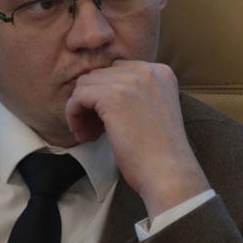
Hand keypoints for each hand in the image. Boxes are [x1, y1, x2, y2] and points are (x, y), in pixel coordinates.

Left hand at [65, 60, 209, 218]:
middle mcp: (147, 70)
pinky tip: (84, 135)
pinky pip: (78, 96)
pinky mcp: (112, 96)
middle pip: (100, 75)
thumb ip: (135, 95)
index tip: (106, 121)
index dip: (106, 96)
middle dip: (92, 102)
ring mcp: (130, 80)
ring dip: (81, 109)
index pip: (118, 71)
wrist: (168, 172)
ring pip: (85, 84)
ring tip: (89, 134)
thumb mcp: (153, 111)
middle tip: (94, 130)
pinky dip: (74, 115)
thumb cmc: (160, 152)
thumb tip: (98, 93)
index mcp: (160, 72)